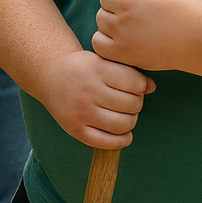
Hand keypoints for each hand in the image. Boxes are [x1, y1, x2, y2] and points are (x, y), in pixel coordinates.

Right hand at [40, 48, 155, 148]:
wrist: (49, 76)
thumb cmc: (82, 68)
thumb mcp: (101, 60)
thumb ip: (127, 71)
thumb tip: (152, 87)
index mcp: (95, 69)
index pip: (135, 83)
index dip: (142, 85)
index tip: (135, 86)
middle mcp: (87, 91)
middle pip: (132, 104)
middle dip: (136, 102)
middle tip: (128, 100)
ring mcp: (81, 112)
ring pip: (124, 124)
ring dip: (131, 120)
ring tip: (124, 113)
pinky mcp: (75, 129)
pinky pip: (108, 141)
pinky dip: (122, 139)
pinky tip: (123, 132)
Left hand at [93, 0, 200, 71]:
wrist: (201, 38)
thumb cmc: (186, 7)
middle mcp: (125, 7)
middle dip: (118, 1)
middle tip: (139, 11)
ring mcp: (122, 30)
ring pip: (101, 19)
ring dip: (113, 21)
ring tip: (135, 26)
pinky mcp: (122, 51)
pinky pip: (98, 42)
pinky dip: (107, 40)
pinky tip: (123, 39)